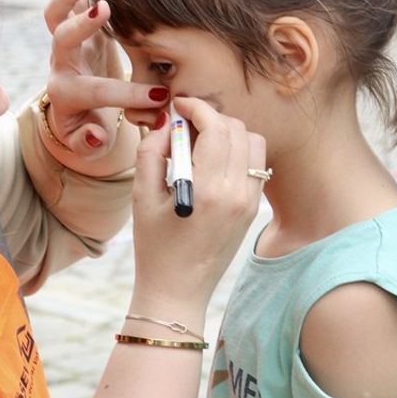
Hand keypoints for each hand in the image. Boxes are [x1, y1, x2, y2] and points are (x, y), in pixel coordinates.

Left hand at [38, 0, 167, 160]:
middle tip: (105, 12)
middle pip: (63, 41)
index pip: (96, 90)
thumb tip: (94, 133)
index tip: (159, 96)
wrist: (78, 112)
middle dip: (83, 26)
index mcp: (67, 94)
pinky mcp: (74, 24)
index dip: (126, 94)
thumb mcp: (91, 144)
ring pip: (57, 15)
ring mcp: (67, 41)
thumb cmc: (90, 129)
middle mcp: (62, 64)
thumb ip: (90, 143)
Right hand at [129, 98, 267, 314]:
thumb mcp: (142, 197)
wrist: (178, 291)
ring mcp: (249, 201)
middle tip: (184, 126)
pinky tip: (212, 163)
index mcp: (209, 190)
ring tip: (199, 144)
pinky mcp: (253, 208)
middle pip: (236, 129)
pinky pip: (255, 164)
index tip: (178, 107)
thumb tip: (165, 123)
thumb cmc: (155, 247)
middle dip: (210, 117)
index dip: (196, 108)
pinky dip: (237, 152)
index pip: (215, 127)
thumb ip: (151, 152)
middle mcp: (237, 193)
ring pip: (252, 142)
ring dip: (228, 132)